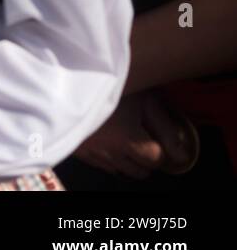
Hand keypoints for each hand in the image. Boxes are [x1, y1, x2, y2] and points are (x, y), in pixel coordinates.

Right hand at [74, 91, 195, 177]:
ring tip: (125, 139)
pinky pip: (98, 164)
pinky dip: (106, 157)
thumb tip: (182, 155)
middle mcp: (110, 153)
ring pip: (118, 170)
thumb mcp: (143, 98)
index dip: (161, 149)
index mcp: (128, 141)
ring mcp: (91, 152)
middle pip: (138, 171)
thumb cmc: (110, 84)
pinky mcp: (75, 149)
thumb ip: (165, 127)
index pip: (156, 159)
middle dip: (145, 159)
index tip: (159, 138)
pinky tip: (106, 140)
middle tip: (144, 138)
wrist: (67, 78)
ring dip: (126, 160)